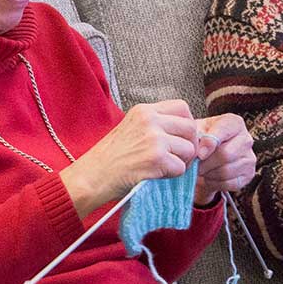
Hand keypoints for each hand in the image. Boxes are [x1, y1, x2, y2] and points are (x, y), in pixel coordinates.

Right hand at [58, 99, 199, 216]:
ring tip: (164, 168)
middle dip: (189, 145)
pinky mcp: (156, 158)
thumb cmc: (109, 158)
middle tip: (178, 158)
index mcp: (144, 110)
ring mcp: (154, 138)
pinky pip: (181, 168)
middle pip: (190, 128)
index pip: (182, 107)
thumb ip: (154, 126)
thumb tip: (184, 134)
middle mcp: (150, 120)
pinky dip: (172, 175)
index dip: (186, 125)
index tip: (179, 138)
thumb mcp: (130, 128)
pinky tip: (156, 176)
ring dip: (181, 162)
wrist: (92, 176)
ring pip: (189, 149)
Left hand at [193, 114, 254, 203]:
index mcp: (234, 123)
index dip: (209, 143)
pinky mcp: (248, 175)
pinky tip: (210, 176)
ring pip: (226, 171)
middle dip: (205, 163)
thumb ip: (197, 136)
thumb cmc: (202, 139)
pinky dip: (215, 183)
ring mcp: (249, 158)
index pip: (223, 131)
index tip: (199, 154)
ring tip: (202, 169)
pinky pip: (229, 183)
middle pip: (225, 154)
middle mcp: (246, 139)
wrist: (207, 155)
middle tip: (194, 165)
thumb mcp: (196, 131)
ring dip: (208, 174)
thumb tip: (201, 152)